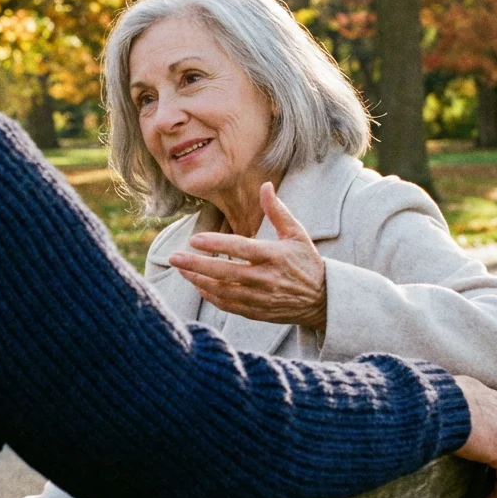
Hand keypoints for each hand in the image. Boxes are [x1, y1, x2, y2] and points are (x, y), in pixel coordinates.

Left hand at [168, 182, 327, 329]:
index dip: (217, 244)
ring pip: (223, 291)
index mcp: (275, 256)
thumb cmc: (306, 261)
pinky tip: (198, 285)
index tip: (194, 239)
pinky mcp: (257, 312)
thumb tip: (265, 185)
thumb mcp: (296, 233)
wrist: (322, 299)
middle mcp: (266, 278)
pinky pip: (229, 306)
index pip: (241, 249)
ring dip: (199, 281)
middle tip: (174, 258)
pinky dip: (211, 297)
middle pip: (225, 273)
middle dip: (196, 265)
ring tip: (181, 270)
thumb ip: (278, 211)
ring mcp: (260, 298)